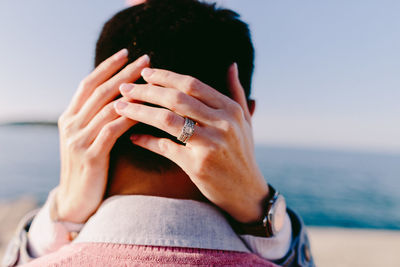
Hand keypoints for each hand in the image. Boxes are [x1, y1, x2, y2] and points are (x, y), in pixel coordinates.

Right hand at [55, 50, 149, 222]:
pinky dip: (129, 118)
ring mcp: (78, 139)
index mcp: (69, 117)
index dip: (107, 67)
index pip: (88, 84)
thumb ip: (98, 118)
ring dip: (131, 93)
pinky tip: (145, 110)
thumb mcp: (88, 138)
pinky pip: (112, 130)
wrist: (75, 201)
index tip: (126, 53)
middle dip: (124, 73)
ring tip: (151, 82)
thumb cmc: (89, 167)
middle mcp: (71, 124)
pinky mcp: (90, 156)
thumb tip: (122, 97)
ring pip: (108, 108)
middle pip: (101, 91)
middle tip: (145, 59)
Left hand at [115, 63, 268, 222]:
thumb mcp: (245, 121)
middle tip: (125, 88)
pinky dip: (146, 141)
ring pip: (167, 120)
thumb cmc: (242, 154)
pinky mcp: (197, 165)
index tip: (145, 73)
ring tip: (120, 107)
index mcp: (231, 110)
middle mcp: (222, 124)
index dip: (165, 77)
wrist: (247, 192)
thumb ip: (236, 92)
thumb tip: (231, 65)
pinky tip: (133, 137)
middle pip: (176, 99)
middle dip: (146, 91)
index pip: (192, 85)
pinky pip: (165, 147)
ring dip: (139, 111)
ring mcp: (210, 145)